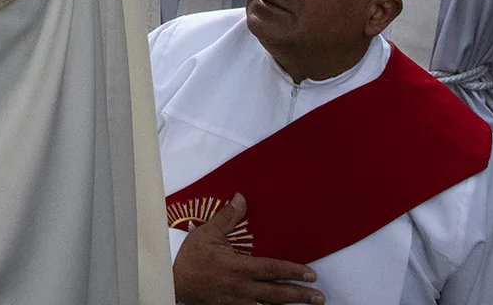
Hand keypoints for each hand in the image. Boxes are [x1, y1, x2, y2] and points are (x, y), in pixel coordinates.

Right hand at [172, 193, 322, 303]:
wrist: (173, 280)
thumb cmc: (190, 257)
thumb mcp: (208, 233)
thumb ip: (227, 217)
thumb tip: (241, 199)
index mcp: (240, 268)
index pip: (273, 269)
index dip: (294, 271)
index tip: (311, 274)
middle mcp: (243, 288)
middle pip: (277, 294)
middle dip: (300, 295)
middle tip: (318, 296)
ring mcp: (238, 302)